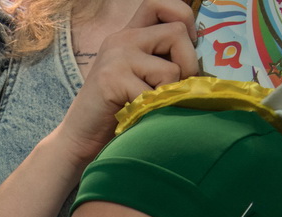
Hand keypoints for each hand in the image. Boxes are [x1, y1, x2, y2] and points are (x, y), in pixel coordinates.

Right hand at [56, 0, 198, 164]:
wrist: (79, 137)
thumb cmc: (116, 110)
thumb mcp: (140, 75)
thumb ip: (161, 58)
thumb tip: (202, 54)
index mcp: (129, 34)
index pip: (160, 3)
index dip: (183, 16)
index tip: (187, 42)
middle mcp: (121, 39)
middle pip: (176, 32)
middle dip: (188, 64)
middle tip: (178, 87)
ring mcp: (115, 58)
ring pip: (170, 69)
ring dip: (169, 93)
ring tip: (152, 104)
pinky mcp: (111, 79)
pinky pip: (153, 94)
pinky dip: (153, 111)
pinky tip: (138, 116)